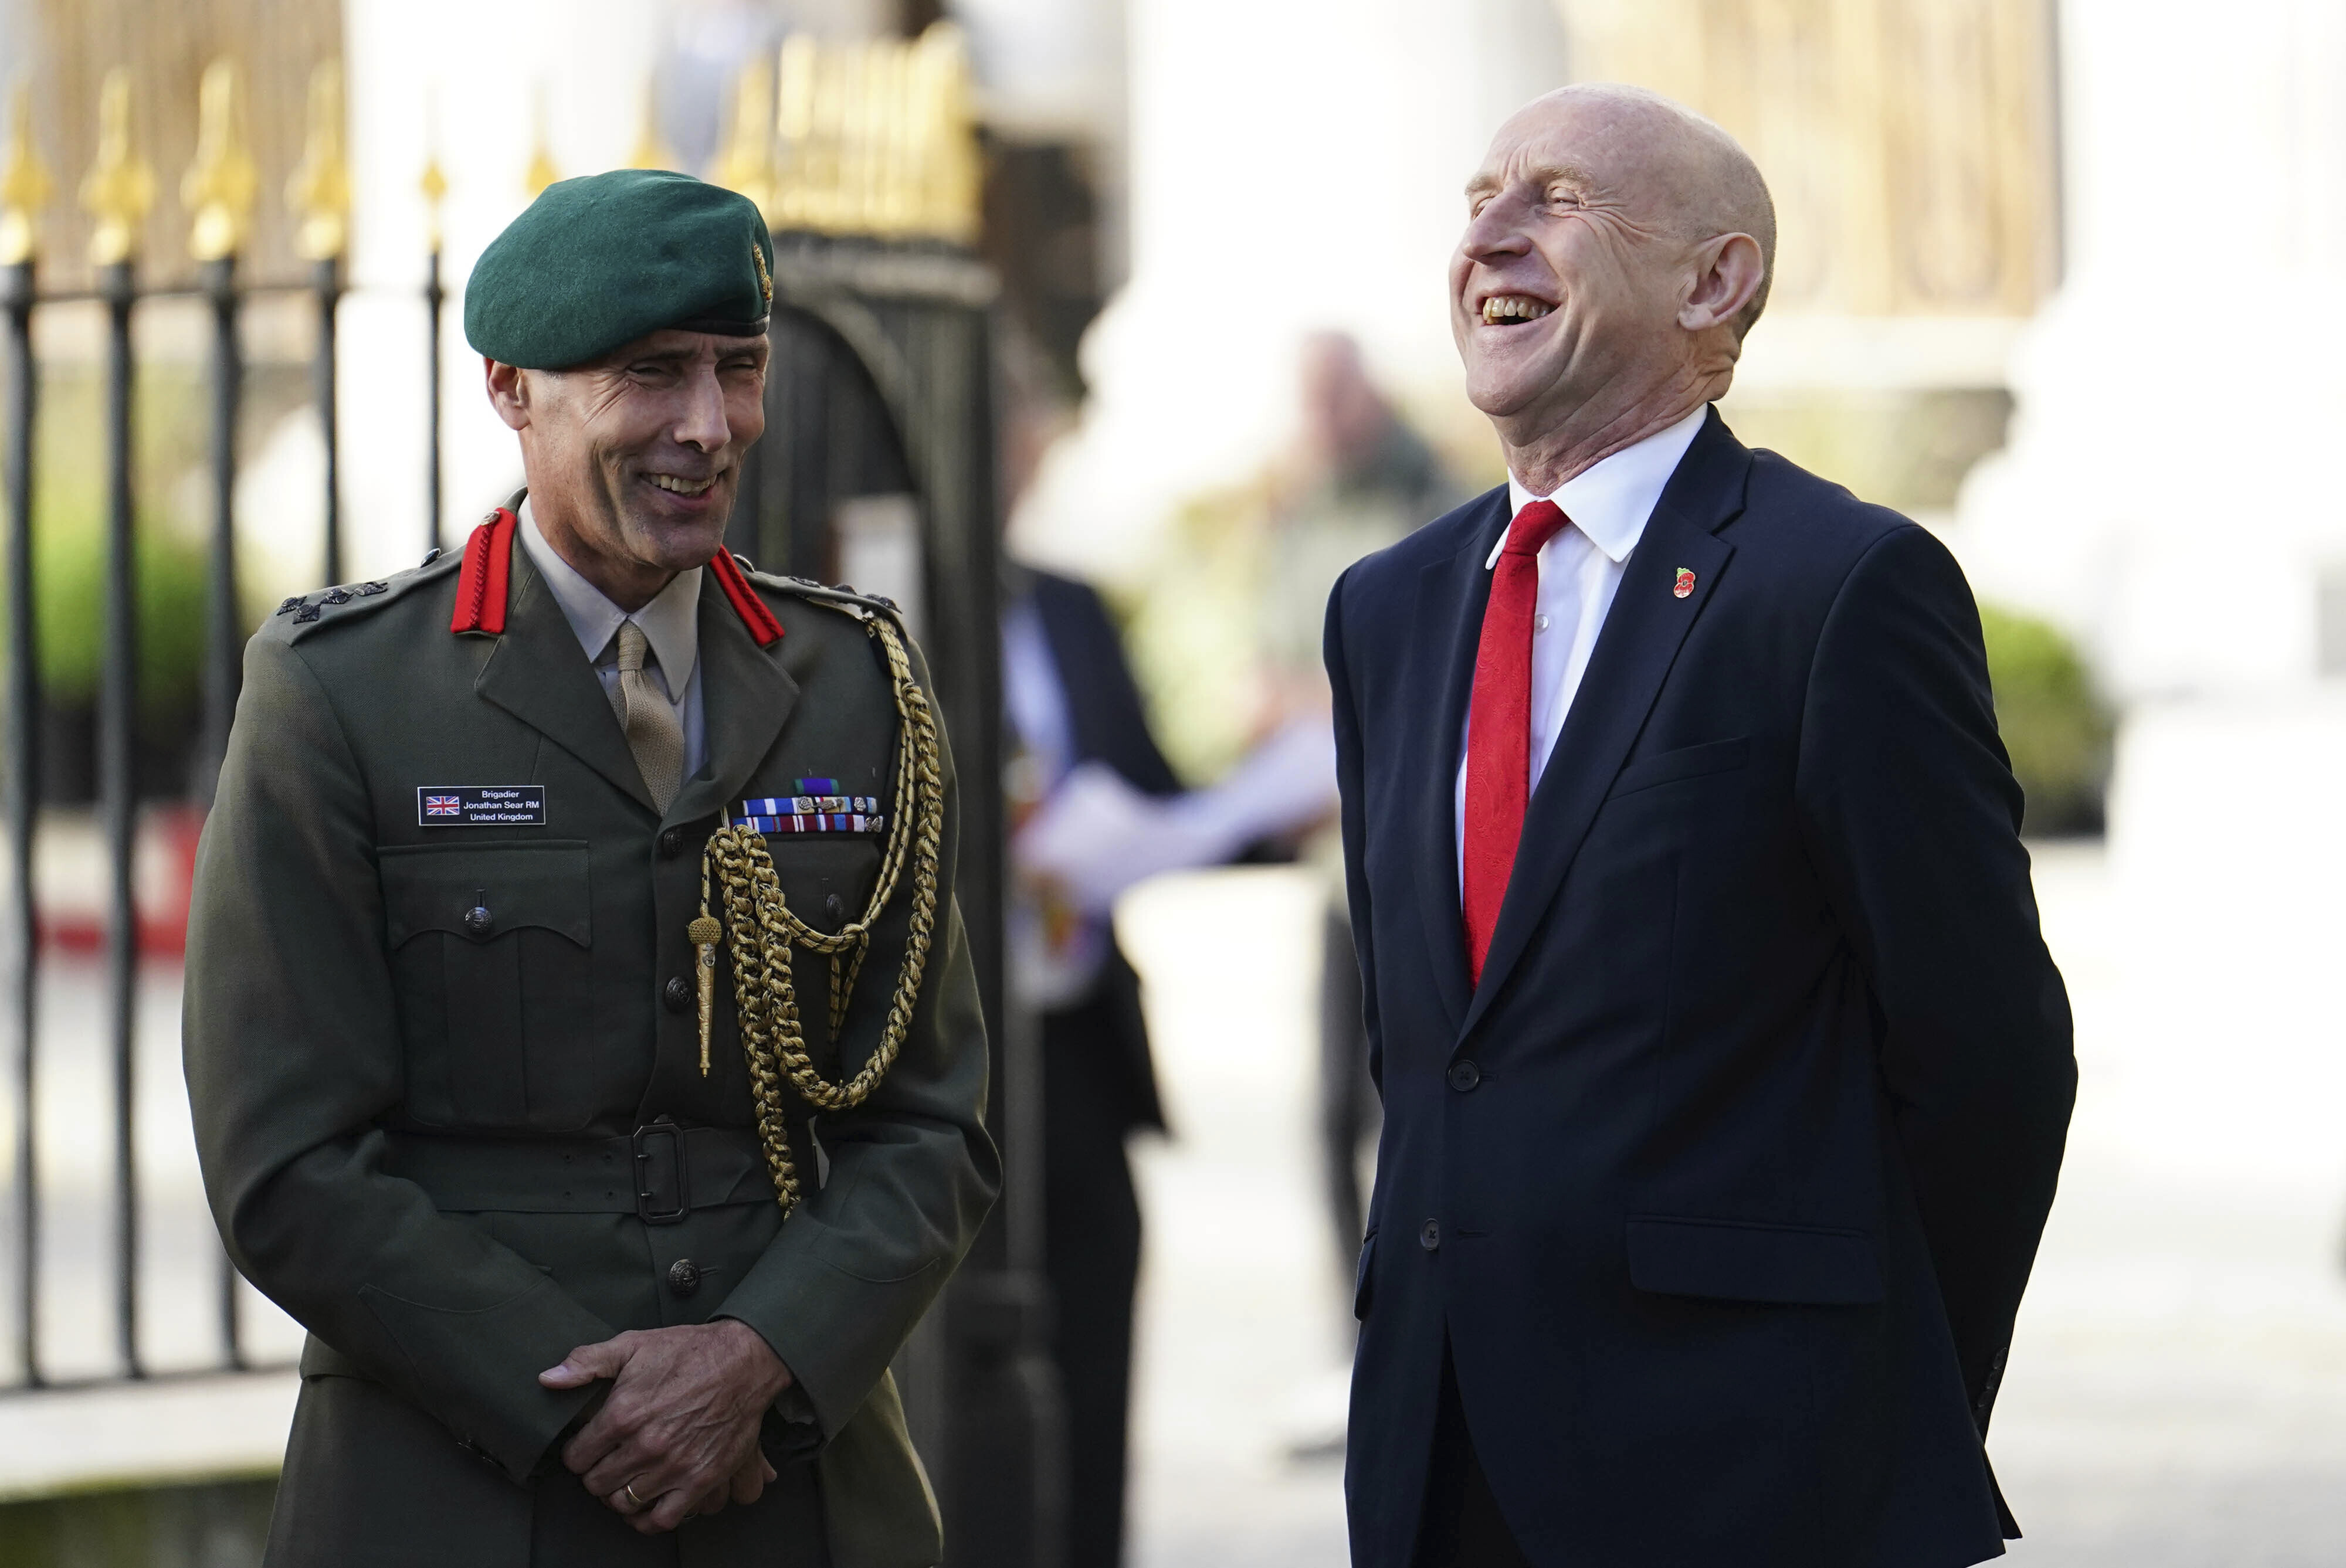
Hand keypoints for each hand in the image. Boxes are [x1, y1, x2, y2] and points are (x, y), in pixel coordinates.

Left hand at [538, 1318, 793, 1533]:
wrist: (743, 1362)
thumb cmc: (689, 1352)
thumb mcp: (633, 1344)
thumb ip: (587, 1362)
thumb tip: (548, 1379)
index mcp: (623, 1414)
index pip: (576, 1457)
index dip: (578, 1452)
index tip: (587, 1447)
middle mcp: (646, 1446)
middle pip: (596, 1484)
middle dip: (597, 1472)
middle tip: (607, 1461)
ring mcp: (673, 1467)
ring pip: (623, 1503)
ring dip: (619, 1493)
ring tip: (625, 1479)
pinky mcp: (700, 1480)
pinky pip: (662, 1519)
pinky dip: (648, 1518)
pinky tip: (645, 1503)